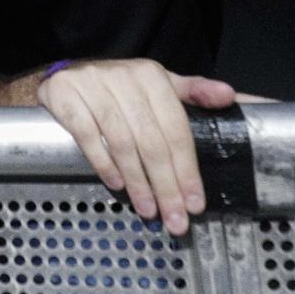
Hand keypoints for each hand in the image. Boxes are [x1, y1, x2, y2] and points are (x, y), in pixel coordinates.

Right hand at [37, 59, 237, 235]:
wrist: (64, 75)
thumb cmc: (118, 87)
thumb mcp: (157, 85)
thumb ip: (193, 92)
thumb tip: (230, 96)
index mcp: (152, 75)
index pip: (175, 128)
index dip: (187, 169)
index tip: (194, 203)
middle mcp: (123, 76)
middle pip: (151, 140)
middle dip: (165, 185)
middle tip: (174, 219)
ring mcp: (92, 84)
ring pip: (121, 141)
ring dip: (137, 181)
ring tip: (147, 209)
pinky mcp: (64, 94)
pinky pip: (87, 135)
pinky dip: (103, 163)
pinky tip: (116, 185)